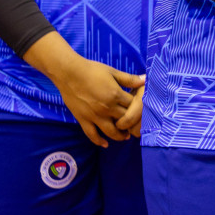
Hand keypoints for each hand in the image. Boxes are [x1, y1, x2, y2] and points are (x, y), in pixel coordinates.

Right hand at [26, 33, 143, 148]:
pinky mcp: (83, 119)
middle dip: (132, 124)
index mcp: (116, 95)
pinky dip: (99, 141)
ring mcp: (95, 116)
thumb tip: (145, 80)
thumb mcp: (113, 72)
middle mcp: (107, 108)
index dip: (138, 109)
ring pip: (111, 131)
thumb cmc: (92, 70)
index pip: (133, 106)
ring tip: (125, 136)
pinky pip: (92, 134)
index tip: (140, 110)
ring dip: (120, 136)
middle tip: (136, 127)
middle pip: (124, 121)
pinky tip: (105, 144)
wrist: (69, 73)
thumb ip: (129, 79)